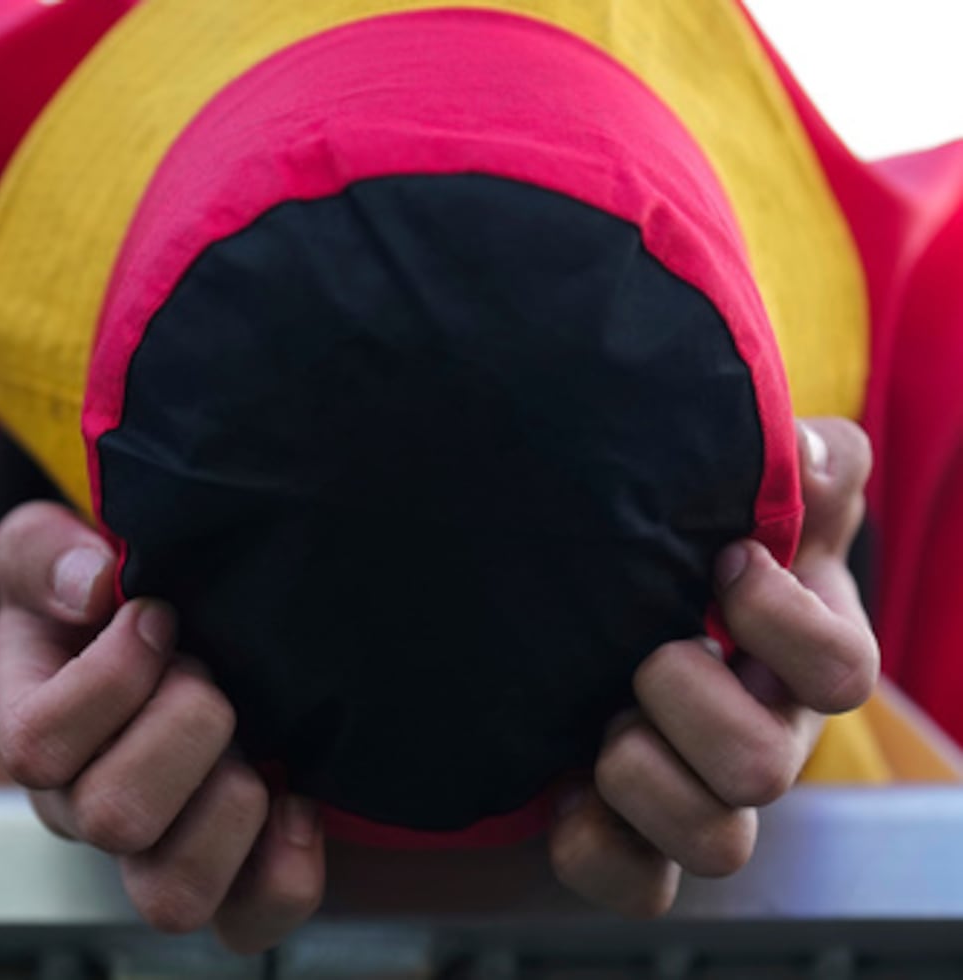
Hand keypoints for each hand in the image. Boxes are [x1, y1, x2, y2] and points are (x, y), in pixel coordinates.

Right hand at [0, 502, 323, 953]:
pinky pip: (253, 918)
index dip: (113, 678)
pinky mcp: (232, 873)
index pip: (41, 744)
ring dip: (232, 803)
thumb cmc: (114, 608)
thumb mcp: (60, 555)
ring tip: (254, 743)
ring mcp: (160, 848)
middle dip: (188, 724)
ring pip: (176, 893)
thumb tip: (91, 584)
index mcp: (41, 731)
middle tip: (210, 674)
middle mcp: (91, 806)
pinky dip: (286, 868)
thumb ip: (49, 554)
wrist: (185, 644)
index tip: (159, 618)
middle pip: (115, 817)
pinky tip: (299, 801)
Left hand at [549, 417, 879, 915]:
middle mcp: (765, 739)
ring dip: (640, 772)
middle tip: (643, 649)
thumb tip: (812, 459)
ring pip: (716, 843)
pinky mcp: (641, 842)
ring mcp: (705, 799)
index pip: (841, 670)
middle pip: (764, 768)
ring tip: (600, 718)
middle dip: (684, 697)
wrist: (596, 613)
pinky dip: (595, 843)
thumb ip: (802, 466)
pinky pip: (637, 885)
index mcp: (800, 660)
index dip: (777, 619)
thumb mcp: (750, 499)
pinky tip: (563, 786)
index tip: (718, 562)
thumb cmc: (690, 553)